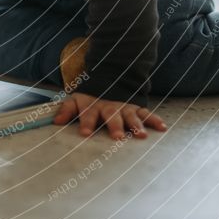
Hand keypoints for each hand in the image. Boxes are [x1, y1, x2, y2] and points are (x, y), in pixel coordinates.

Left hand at [53, 91, 167, 139]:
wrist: (109, 80)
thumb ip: (66, 110)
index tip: (84, 132)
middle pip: (112, 116)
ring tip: (141, 135)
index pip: (88, 114)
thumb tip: (56, 122)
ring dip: (136, 125)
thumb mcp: (76, 100)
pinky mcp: (136, 108)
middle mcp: (109, 107)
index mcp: (92, 106)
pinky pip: (146, 113)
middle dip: (115, 126)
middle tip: (117, 137)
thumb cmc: (90, 98)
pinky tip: (162, 127)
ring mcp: (124, 108)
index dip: (86, 122)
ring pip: (131, 116)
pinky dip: (154, 119)